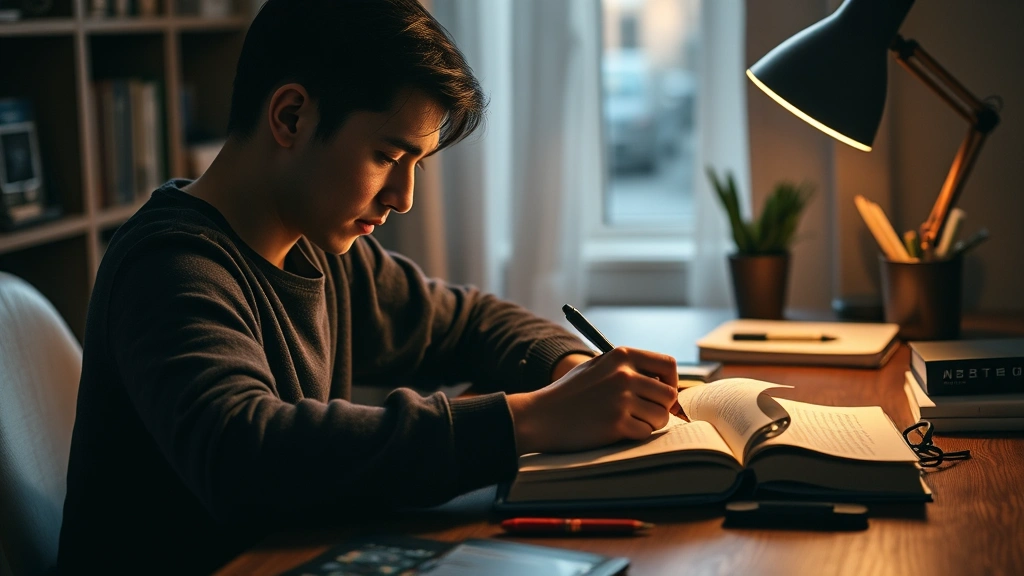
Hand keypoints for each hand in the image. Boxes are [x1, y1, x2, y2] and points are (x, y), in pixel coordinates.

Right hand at [507, 347, 677, 453]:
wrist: (540, 416)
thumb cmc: (569, 394)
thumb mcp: (597, 367)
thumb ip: (627, 368)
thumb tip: (663, 381)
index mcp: (621, 355)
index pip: (668, 364)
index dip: (671, 381)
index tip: (662, 394)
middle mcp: (624, 374)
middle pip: (669, 394)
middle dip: (661, 408)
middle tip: (644, 414)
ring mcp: (620, 399)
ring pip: (661, 416)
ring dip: (649, 424)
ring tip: (628, 423)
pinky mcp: (616, 423)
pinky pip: (645, 433)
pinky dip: (635, 435)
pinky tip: (616, 431)